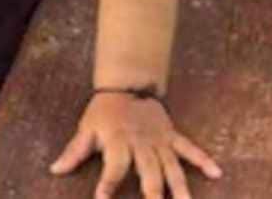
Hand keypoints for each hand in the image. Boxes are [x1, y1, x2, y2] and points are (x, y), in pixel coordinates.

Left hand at [50, 92, 221, 198]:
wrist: (127, 83)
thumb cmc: (103, 112)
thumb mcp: (86, 130)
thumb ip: (74, 152)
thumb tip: (54, 170)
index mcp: (118, 144)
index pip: (113, 169)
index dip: (108, 186)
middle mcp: (141, 145)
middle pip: (150, 173)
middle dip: (154, 195)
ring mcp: (160, 142)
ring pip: (172, 167)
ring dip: (180, 188)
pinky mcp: (173, 136)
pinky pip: (190, 149)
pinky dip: (203, 160)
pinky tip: (217, 173)